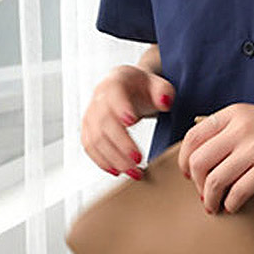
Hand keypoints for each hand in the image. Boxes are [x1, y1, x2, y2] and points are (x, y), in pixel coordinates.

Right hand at [81, 63, 174, 177]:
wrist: (129, 90)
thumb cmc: (143, 88)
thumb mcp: (158, 84)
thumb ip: (164, 91)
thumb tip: (165, 102)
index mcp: (115, 82)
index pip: (114, 94)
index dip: (120, 108)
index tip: (131, 121)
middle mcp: (98, 99)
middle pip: (104, 122)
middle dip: (121, 143)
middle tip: (138, 159)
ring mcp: (90, 115)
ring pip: (95, 139)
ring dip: (113, 158)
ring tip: (133, 172)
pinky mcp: (88, 131)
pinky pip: (90, 148)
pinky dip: (102, 161)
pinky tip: (118, 171)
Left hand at [178, 103, 253, 213]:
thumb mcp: (252, 117)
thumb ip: (227, 131)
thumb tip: (201, 158)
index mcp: (233, 113)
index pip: (193, 137)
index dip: (184, 160)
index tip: (187, 173)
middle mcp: (241, 128)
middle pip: (199, 161)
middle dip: (195, 183)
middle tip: (202, 192)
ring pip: (215, 180)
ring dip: (210, 198)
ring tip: (214, 205)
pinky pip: (238, 191)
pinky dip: (231, 203)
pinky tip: (233, 205)